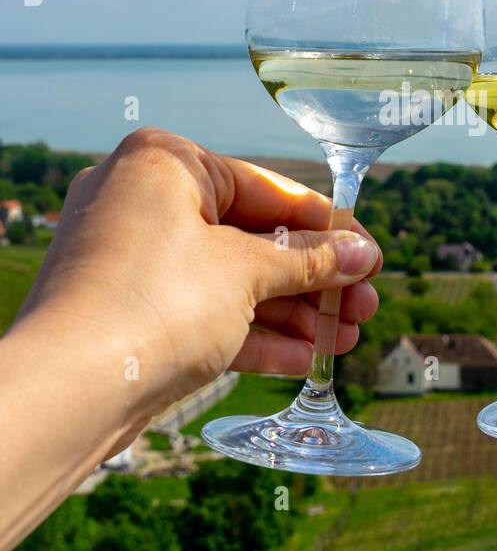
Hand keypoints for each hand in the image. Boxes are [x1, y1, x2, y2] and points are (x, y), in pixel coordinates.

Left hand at [16, 127, 381, 419]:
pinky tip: (304, 359)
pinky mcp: (131, 312)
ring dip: (291, 312)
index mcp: (166, 162)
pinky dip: (253, 333)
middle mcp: (143, 200)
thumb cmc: (157, 303)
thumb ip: (309, 260)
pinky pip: (204, 312)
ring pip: (230, 280)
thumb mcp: (247, 273)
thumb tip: (361, 253)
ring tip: (345, 339)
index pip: (266, 187)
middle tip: (364, 306)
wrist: (71, 388)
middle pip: (251, 237)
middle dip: (313, 279)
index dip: (328, 224)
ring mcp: (133, 259)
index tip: (370, 253)